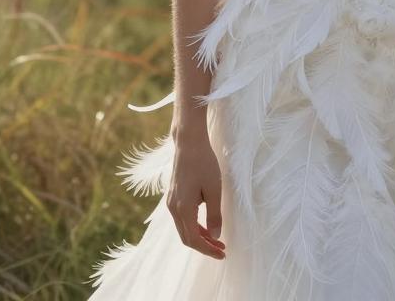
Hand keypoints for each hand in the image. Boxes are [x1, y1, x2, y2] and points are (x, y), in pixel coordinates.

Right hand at [165, 130, 225, 259]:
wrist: (189, 142)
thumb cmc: (204, 163)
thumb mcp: (214, 189)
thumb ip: (214, 214)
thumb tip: (215, 236)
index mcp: (183, 209)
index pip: (194, 240)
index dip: (208, 249)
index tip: (223, 253)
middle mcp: (173, 208)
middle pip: (187, 237)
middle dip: (204, 245)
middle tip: (221, 248)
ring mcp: (171, 202)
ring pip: (184, 228)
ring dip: (199, 236)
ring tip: (216, 238)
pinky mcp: (173, 195)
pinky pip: (182, 218)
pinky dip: (194, 225)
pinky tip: (206, 223)